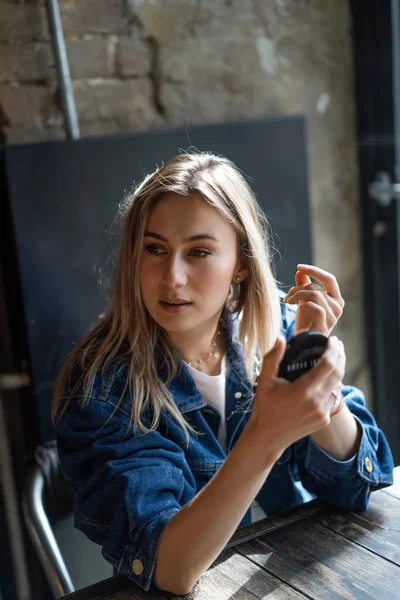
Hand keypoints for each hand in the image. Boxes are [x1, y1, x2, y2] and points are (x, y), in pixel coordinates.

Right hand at [247, 335, 345, 455]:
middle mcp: (316, 401)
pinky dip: (333, 385)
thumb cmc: (265, 406)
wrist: (268, 436)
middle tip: (337, 345)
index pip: (328, 364)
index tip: (332, 340)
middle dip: (340, 356)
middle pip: (338, 373)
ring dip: (339, 370)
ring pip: (338, 385)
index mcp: (303, 390)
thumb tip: (281, 338)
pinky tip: (328, 377)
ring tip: (335, 358)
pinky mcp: (324, 419)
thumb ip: (273, 358)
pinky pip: (333, 397)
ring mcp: (322, 412)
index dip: (333, 350)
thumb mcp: (264, 381)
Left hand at [284, 264, 344, 335]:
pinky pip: (315, 307)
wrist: (303, 341)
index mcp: (336, 298)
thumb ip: (304, 285)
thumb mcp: (304, 300)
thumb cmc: (305, 321)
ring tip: (288, 302)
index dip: (314, 271)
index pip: (329, 279)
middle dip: (297, 288)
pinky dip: (303, 305)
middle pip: (316, 287)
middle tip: (287, 297)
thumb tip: (300, 271)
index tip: (299, 266)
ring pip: (315, 295)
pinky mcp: (326, 325)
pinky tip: (297, 309)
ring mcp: (333, 317)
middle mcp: (338, 307)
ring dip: (297, 295)